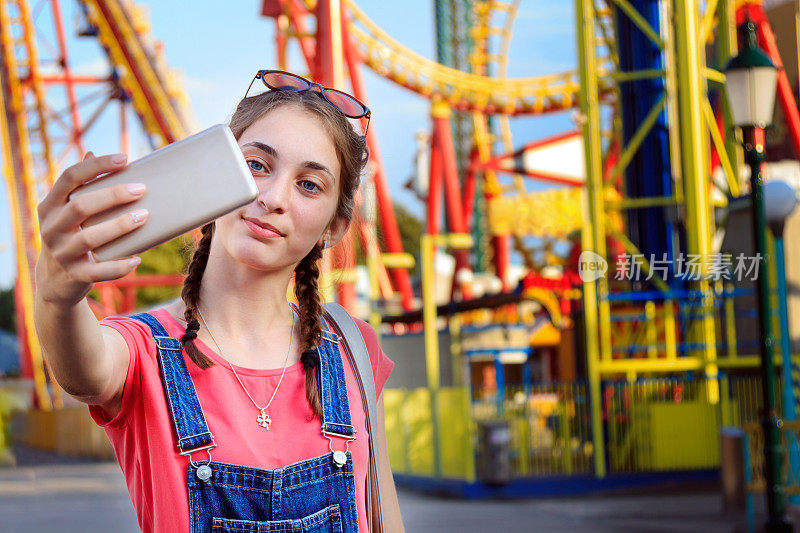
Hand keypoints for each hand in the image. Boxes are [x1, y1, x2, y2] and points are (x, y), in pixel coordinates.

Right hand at [35, 152, 147, 305]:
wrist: (55, 279)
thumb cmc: (70, 235)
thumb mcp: (67, 211)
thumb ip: (80, 186)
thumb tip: (91, 153)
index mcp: (51, 205)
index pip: (69, 178)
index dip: (96, 166)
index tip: (125, 158)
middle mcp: (52, 228)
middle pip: (80, 206)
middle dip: (113, 196)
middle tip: (141, 190)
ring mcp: (61, 252)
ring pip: (89, 238)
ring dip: (119, 226)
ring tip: (144, 216)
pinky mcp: (75, 274)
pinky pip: (98, 271)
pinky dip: (119, 266)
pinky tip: (137, 258)